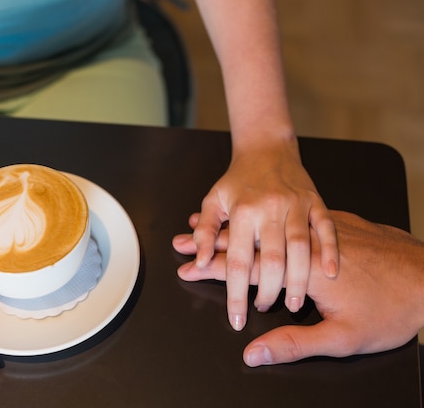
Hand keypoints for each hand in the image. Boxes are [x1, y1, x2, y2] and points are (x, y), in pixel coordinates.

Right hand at [176, 211, 423, 365]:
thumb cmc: (390, 311)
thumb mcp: (343, 338)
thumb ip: (294, 344)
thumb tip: (253, 354)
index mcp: (300, 271)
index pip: (244, 268)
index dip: (211, 268)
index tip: (186, 266)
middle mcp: (301, 244)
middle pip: (246, 242)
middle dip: (209, 243)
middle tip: (182, 242)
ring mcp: (316, 230)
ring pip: (264, 227)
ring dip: (232, 228)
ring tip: (206, 225)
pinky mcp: (332, 223)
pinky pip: (286, 220)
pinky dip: (264, 222)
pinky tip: (254, 221)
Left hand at [189, 143, 337, 329]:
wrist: (266, 147)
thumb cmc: (236, 180)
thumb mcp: (213, 201)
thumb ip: (205, 232)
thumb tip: (198, 261)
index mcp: (242, 212)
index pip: (237, 262)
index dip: (236, 294)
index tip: (236, 319)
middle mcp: (270, 209)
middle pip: (271, 261)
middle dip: (268, 292)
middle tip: (264, 308)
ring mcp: (296, 205)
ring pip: (301, 250)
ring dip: (298, 281)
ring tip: (293, 304)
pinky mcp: (316, 201)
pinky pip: (327, 229)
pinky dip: (331, 251)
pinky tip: (330, 273)